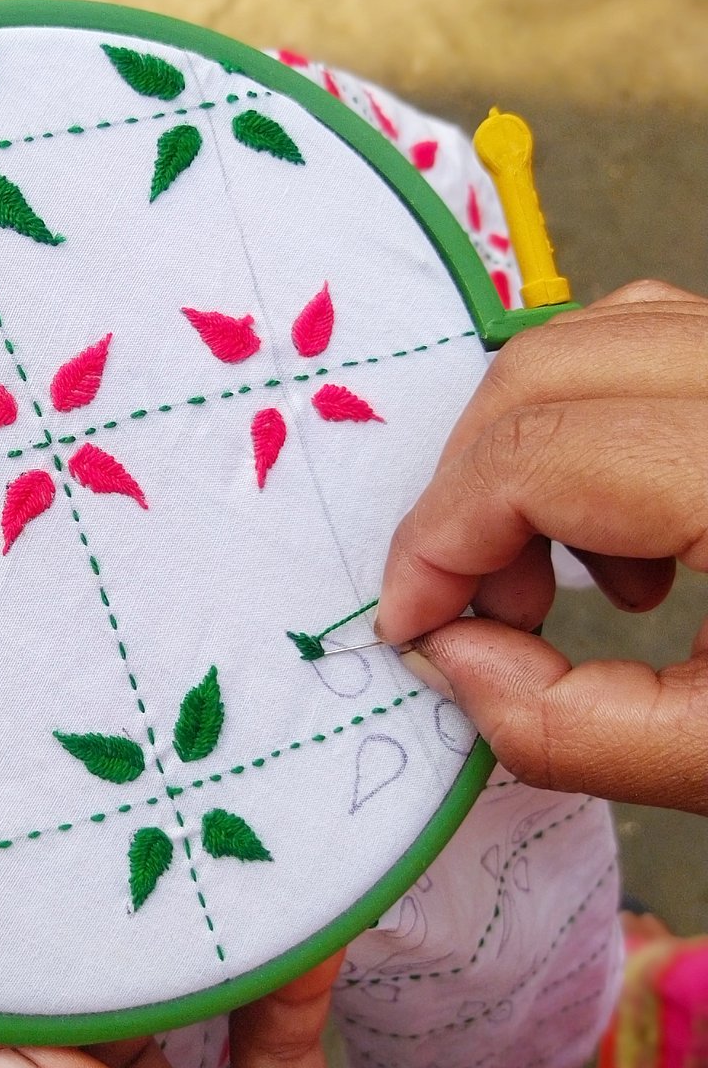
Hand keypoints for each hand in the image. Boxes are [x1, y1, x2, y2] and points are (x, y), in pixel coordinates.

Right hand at [377, 279, 707, 811]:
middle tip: (490, 613)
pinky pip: (655, 342)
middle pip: (541, 373)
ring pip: (592, 338)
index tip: (412, 628)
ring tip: (572, 583)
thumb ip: (571, 729)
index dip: (439, 539)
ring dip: (528, 454)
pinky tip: (644, 538)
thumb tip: (451, 660)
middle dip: (470, 494)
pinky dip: (595, 424)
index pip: (536, 455)